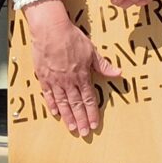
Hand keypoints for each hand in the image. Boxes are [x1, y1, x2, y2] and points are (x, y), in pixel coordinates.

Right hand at [26, 0, 123, 138]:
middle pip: (76, 105)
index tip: (94, 124)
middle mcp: (69, 81)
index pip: (89, 99)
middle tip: (84, 133)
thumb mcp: (91, 50)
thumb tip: (117, 72)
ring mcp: (55, 80)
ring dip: (68, 117)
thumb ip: (103, 65)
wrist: (50, 29)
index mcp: (82, 75)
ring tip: (72, 128)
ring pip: (62, 103)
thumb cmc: (71, 37)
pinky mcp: (44, 77)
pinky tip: (55, 113)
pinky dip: (52, 105)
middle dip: (81, 120)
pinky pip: (48, 95)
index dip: (92, 112)